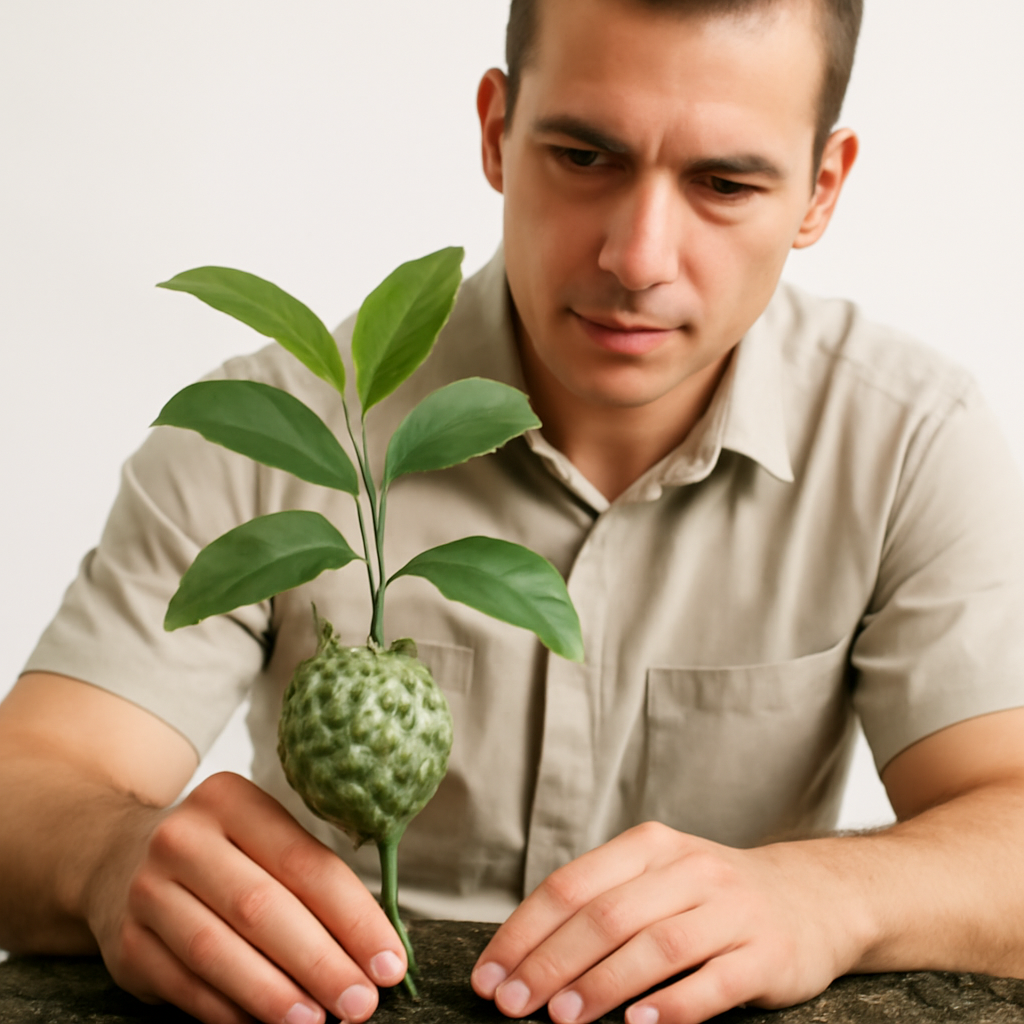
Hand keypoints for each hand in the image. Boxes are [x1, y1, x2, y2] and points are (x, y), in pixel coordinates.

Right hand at [86, 772, 407, 1023]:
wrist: (117, 857)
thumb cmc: (222, 852)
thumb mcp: (263, 836)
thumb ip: (314, 879)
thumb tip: (378, 947)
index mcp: (232, 800)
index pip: (305, 863)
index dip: (353, 917)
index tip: (389, 962)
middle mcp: (184, 838)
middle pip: (263, 908)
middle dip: (320, 962)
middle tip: (362, 1002)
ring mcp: (147, 890)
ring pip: (218, 950)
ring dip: (274, 994)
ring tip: (318, 1021)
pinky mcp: (126, 944)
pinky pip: (185, 985)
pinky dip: (230, 1010)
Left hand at [471, 821, 870, 1023]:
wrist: (811, 896)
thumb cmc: (710, 896)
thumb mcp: (657, 878)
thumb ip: (602, 903)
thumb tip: (525, 957)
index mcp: (649, 847)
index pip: (571, 885)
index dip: (524, 932)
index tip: (489, 975)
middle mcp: (688, 870)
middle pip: (606, 916)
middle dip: (550, 963)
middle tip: (512, 1004)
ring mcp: (731, 909)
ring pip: (655, 946)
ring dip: (602, 984)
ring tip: (562, 1018)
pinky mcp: (767, 952)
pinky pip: (713, 980)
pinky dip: (673, 1005)